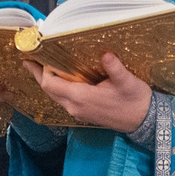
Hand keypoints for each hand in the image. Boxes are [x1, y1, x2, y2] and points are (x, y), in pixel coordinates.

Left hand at [31, 52, 151, 133]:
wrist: (144, 121)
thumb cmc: (136, 100)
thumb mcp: (128, 82)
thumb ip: (115, 68)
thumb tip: (106, 54)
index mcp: (81, 98)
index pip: (51, 83)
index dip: (42, 70)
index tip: (40, 55)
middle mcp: (75, 107)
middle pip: (48, 90)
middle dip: (38, 75)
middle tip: (29, 60)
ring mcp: (78, 112)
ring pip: (54, 95)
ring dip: (47, 81)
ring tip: (42, 67)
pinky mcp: (83, 113)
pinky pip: (62, 99)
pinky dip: (56, 87)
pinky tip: (61, 78)